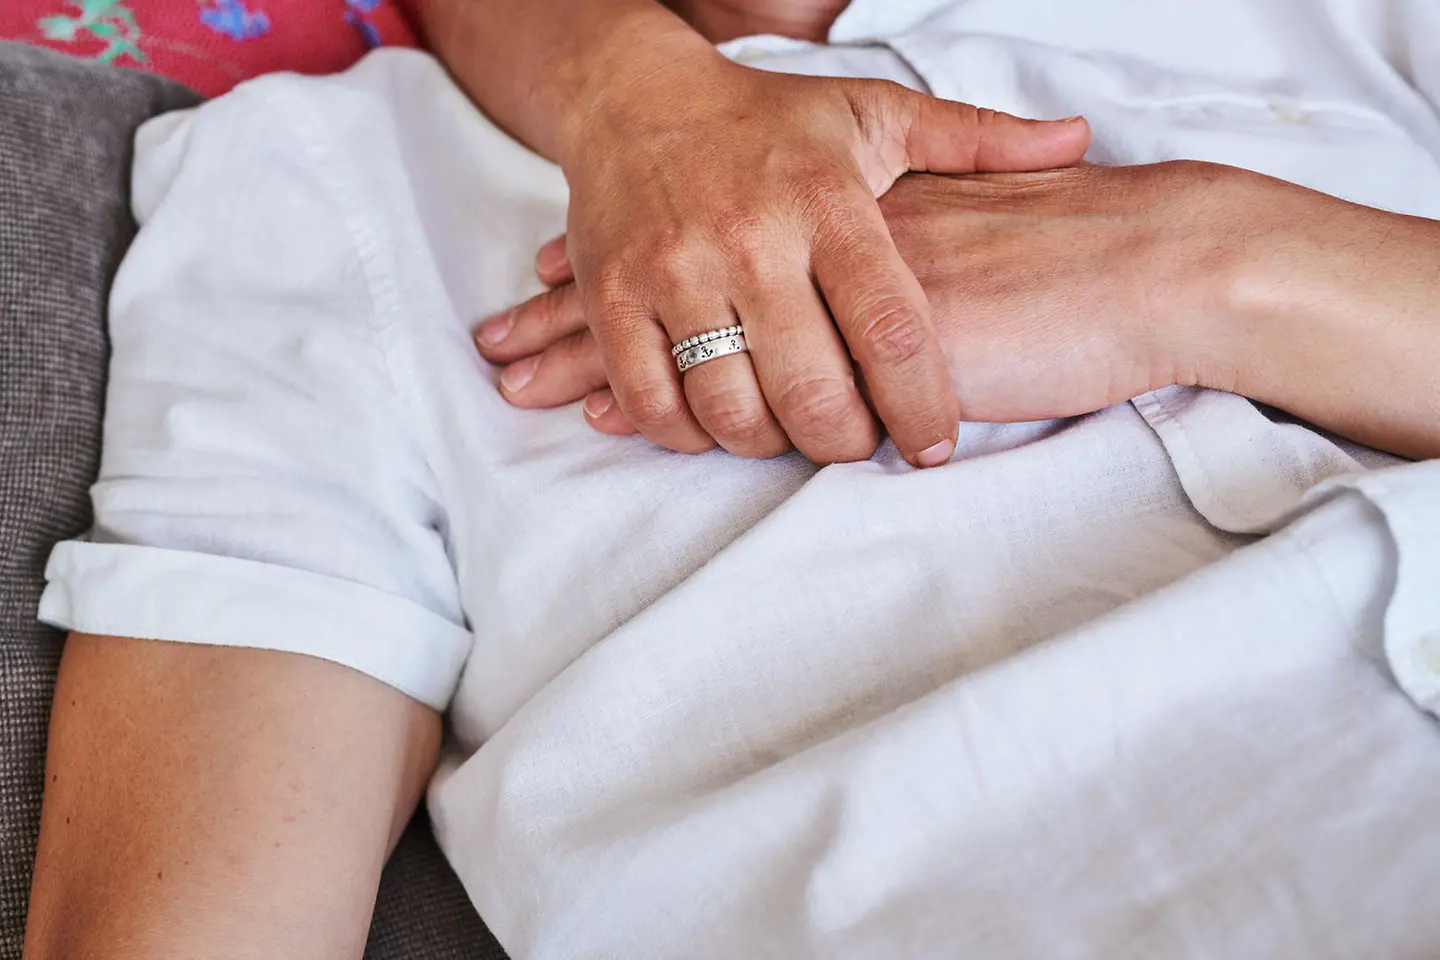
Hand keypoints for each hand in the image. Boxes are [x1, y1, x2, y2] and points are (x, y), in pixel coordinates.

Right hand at [475, 53, 1089, 466]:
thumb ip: (974, 140)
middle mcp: (751, 242)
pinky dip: (687, 435)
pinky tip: (717, 423)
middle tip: (859, 443)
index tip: (934, 443)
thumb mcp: (875, 115)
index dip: (922, 408)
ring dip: (770, 443)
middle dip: (847, 443)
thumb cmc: (767, 123)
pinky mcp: (614, 300)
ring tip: (791, 430)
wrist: (635, 100)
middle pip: (813, 393)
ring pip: (731, 411)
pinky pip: (653, 403)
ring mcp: (675, 274)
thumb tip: (1075, 139)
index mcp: (826, 204)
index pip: (891, 331)